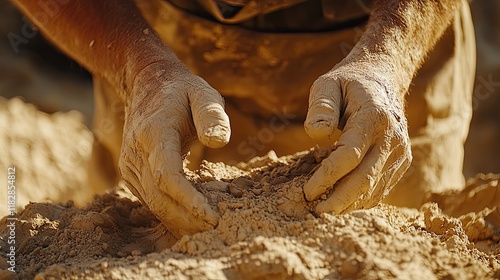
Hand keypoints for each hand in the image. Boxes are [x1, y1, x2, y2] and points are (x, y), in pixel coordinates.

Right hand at [119, 62, 229, 236]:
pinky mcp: (132, 175)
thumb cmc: (183, 92)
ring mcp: (130, 166)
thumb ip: (213, 115)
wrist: (148, 86)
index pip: (167, 176)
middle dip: (188, 218)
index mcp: (154, 132)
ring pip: (153, 205)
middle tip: (218, 229)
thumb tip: (218, 141)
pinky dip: (172, 213)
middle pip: (159, 197)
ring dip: (181, 220)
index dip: (188, 200)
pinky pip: (150, 201)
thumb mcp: (204, 94)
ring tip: (209, 226)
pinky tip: (193, 218)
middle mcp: (136, 153)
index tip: (212, 216)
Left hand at [303, 63, 411, 214]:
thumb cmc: (348, 83)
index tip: (307, 191)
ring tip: (323, 212)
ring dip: (348, 205)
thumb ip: (321, 106)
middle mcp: (393, 138)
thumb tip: (317, 134)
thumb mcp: (328, 84)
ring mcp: (401, 153)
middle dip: (338, 201)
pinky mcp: (402, 163)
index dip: (327, 177)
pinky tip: (341, 204)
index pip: (350, 156)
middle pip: (365, 179)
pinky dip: (360, 201)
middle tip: (314, 213)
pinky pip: (380, 189)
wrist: (383, 80)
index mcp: (374, 117)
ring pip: (374, 189)